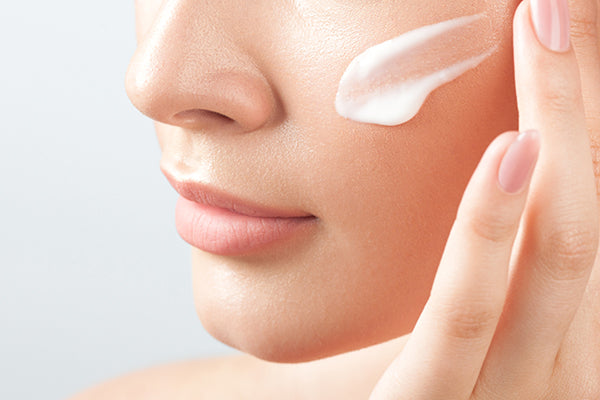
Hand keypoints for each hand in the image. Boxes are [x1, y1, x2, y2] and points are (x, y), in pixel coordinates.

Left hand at [370, 0, 599, 397]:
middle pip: (588, 219)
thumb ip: (497, 263)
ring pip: (557, 257)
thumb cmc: (415, 373)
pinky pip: (467, 316)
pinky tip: (510, 150)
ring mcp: (513, 396)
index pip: (590, 210)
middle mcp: (568, 369)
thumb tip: (521, 153)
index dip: (587, 115)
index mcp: (573, 341)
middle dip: (581, 102)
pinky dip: (492, 232)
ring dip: (563, 133)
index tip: (567, 29)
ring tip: (548, 36)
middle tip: (560, 4)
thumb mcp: (468, 314)